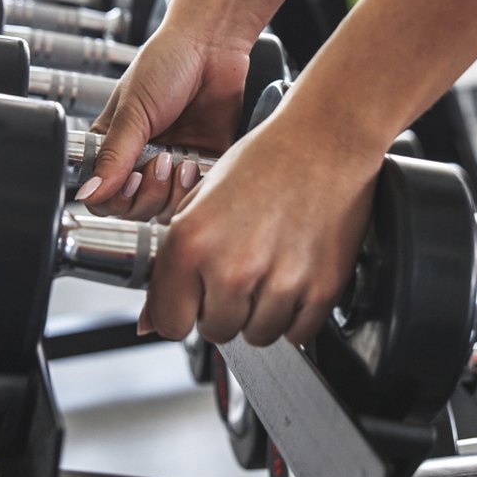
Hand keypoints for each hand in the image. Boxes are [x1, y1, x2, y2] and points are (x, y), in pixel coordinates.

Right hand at [80, 23, 252, 221]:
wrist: (211, 45)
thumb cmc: (166, 62)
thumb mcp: (133, 110)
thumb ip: (114, 156)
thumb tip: (89, 192)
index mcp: (114, 145)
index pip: (102, 194)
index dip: (113, 198)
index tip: (129, 179)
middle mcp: (141, 158)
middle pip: (134, 209)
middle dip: (146, 195)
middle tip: (158, 163)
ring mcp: (172, 163)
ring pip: (164, 208)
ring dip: (171, 192)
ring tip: (179, 161)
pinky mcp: (203, 163)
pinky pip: (195, 196)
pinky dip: (194, 188)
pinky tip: (195, 164)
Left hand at [141, 99, 382, 346]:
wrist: (326, 140)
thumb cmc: (266, 160)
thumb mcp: (200, 201)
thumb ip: (172, 265)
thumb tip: (149, 322)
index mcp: (192, 242)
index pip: (170, 323)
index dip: (183, 311)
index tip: (195, 299)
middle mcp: (233, 267)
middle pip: (216, 331)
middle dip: (224, 307)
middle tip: (241, 267)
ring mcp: (280, 282)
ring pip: (257, 336)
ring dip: (260, 312)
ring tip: (270, 266)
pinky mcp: (321, 289)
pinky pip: (297, 333)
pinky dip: (295, 314)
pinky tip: (293, 274)